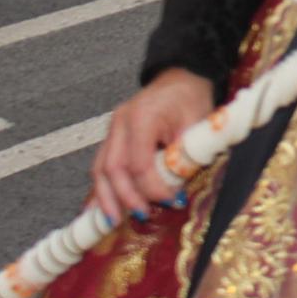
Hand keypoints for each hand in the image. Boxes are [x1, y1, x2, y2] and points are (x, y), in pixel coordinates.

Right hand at [90, 68, 212, 222]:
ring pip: (100, 168)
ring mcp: (113, 129)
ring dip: (106, 197)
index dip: (152, 187)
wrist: (181, 77)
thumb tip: (176, 187)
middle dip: (125, 197)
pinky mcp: (113, 136)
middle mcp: (120, 122)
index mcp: (142, 116)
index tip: (170, 200)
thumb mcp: (196, 122)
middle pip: (112, 168)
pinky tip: (100, 207)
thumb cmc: (190, 97)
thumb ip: (185, 153)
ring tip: (113, 220)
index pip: (139, 163)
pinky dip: (102, 187)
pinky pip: (102, 165)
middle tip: (141, 215)